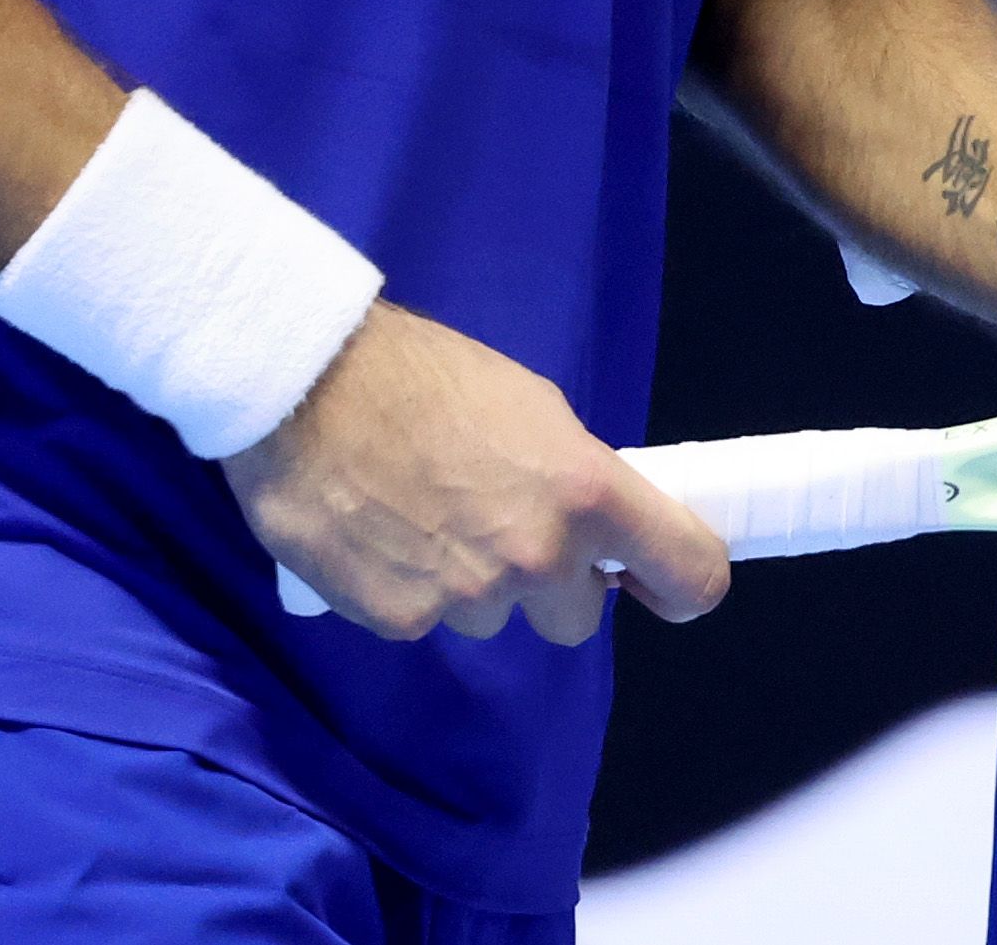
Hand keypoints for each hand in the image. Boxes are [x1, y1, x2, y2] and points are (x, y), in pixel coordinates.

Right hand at [224, 301, 729, 643]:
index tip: (655, 583)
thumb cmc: (424, 375)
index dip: (681, 586)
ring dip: (473, 585)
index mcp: (588, 494)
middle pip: (577, 616)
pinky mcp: (399, 621)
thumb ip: (576, 481)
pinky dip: (410, 590)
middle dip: (551, 583)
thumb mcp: (532, 409)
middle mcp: (539, 557)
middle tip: (502, 527)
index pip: (690, 574)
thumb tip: (595, 525)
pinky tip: (380, 536)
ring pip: (495, 618)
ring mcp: (468, 598)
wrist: (306, 385)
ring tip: (424, 516)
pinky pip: (427, 621)